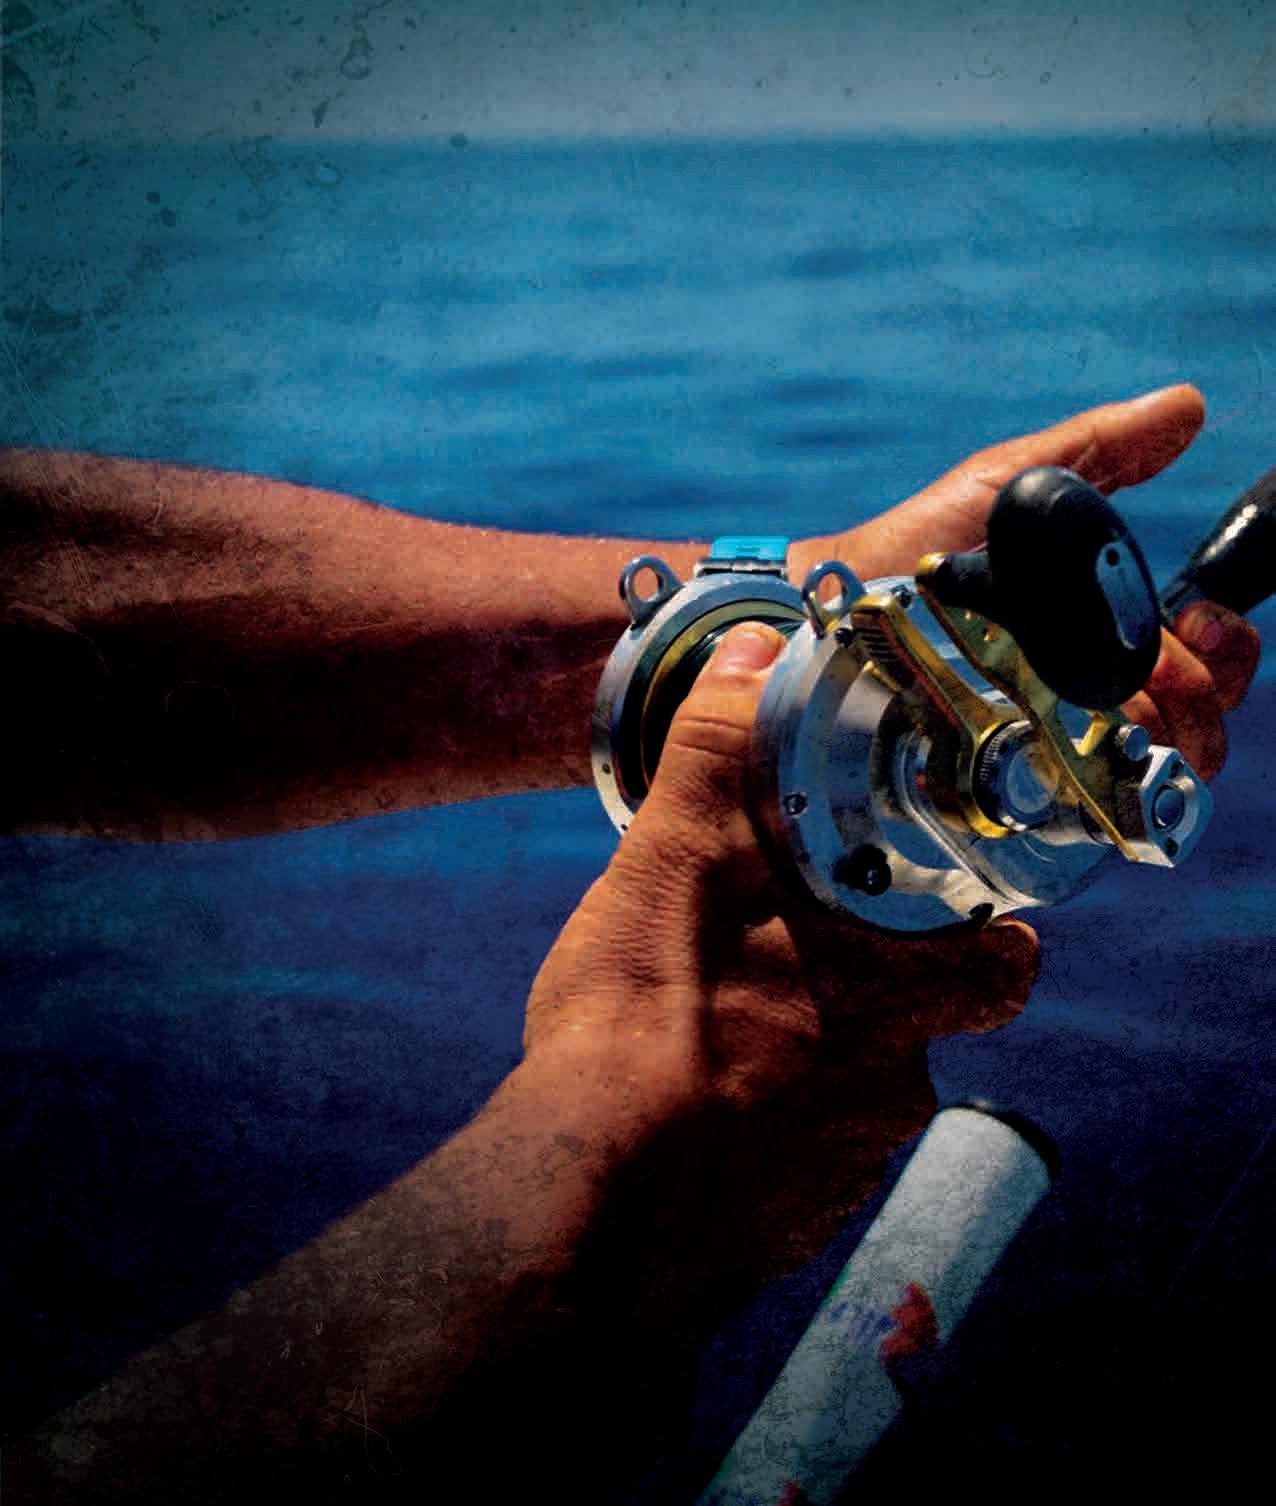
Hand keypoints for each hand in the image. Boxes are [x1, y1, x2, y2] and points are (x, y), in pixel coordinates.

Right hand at [524, 625, 1038, 1322]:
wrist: (587, 1204)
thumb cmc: (643, 1027)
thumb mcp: (674, 861)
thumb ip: (724, 753)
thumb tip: (758, 649)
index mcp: (891, 998)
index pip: (1003, 965)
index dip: (988, 936)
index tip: (949, 909)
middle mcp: (887, 1093)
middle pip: (912, 1032)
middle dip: (859, 995)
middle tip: (783, 958)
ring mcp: (836, 1172)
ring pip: (843, 1100)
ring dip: (797, 1066)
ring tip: (709, 1035)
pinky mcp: (781, 1230)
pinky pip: (790, 1169)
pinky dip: (756, 1138)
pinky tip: (686, 1114)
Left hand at [791, 384, 1259, 778]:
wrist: (840, 603)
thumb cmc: (918, 543)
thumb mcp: (1011, 482)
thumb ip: (1099, 449)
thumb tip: (1186, 407)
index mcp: (1099, 618)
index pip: (1202, 648)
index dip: (1223, 640)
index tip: (1199, 618)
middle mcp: (1088, 679)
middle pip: (1195, 706)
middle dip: (1206, 687)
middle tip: (1172, 666)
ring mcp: (1057, 729)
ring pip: (1156, 753)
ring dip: (1174, 733)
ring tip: (1140, 710)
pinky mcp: (1019, 769)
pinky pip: (1093, 789)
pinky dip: (1118, 771)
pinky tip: (1105, 745)